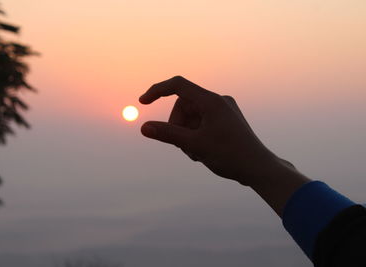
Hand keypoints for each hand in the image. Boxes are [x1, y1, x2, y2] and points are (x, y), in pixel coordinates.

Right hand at [139, 76, 279, 185]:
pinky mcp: (226, 121)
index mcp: (212, 101)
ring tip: (195, 154)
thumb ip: (168, 134)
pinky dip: (196, 136)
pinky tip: (202, 153)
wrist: (259, 168)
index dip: (157, 90)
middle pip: (183, 106)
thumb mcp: (194, 144)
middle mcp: (218, 101)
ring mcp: (223, 111)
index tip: (142, 102)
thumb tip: (144, 127)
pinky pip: (202, 123)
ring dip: (186, 135)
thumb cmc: (230, 155)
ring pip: (191, 117)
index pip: (178, 85)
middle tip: (183, 147)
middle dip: (177, 126)